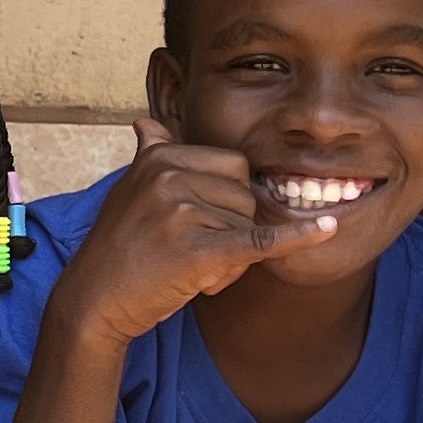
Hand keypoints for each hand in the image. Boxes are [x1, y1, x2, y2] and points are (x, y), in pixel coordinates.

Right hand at [60, 118, 342, 343]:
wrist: (93, 299)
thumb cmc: (119, 248)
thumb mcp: (129, 190)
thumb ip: (148, 153)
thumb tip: (145, 122)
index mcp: (159, 158)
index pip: (232, 167)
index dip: (227, 200)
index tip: (195, 225)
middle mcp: (169, 177)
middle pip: (245, 195)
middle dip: (233, 227)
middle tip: (191, 253)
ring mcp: (181, 212)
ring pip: (248, 225)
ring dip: (232, 256)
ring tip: (189, 269)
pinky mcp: (197, 249)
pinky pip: (260, 242)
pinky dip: (298, 238)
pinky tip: (328, 229)